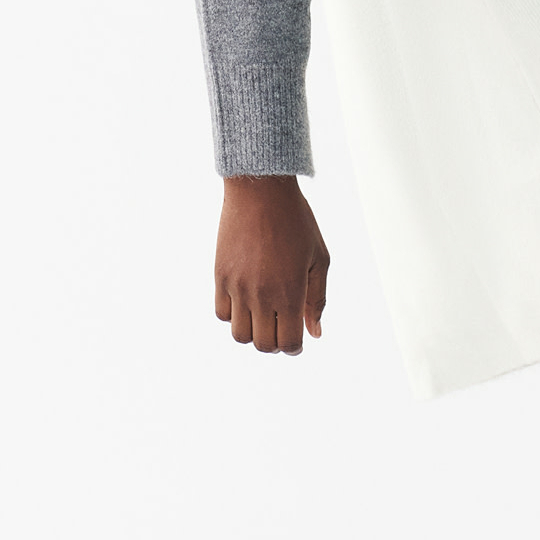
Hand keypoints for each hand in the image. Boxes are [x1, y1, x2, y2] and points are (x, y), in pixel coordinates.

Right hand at [214, 175, 329, 354]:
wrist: (261, 191)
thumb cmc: (297, 222)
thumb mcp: (318, 260)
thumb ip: (317, 300)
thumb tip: (315, 333)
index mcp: (291, 293)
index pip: (288, 344)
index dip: (295, 348)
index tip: (297, 340)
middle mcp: (262, 295)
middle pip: (262, 345)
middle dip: (275, 342)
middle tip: (281, 326)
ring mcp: (238, 287)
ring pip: (240, 335)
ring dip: (252, 332)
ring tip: (262, 314)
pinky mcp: (220, 276)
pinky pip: (222, 313)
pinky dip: (234, 315)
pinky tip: (246, 299)